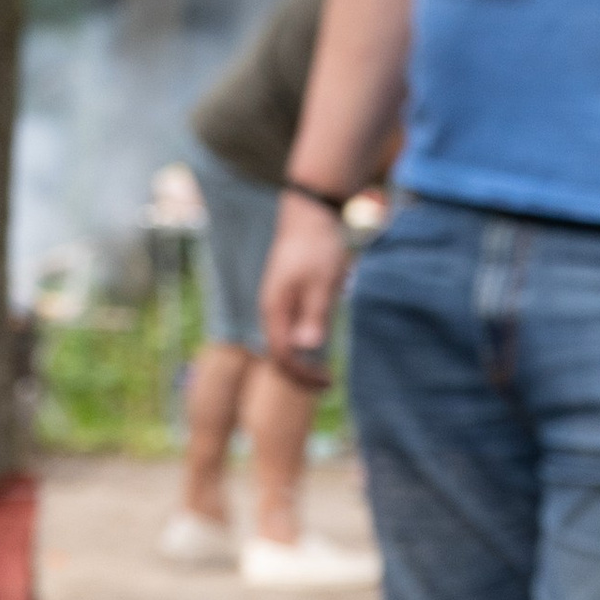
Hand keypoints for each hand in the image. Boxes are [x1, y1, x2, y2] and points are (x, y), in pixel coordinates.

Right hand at [258, 194, 348, 372]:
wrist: (309, 214)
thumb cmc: (317, 246)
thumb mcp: (322, 282)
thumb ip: (314, 315)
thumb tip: (305, 347)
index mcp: (275, 309)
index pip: (282, 356)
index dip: (302, 375)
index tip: (328, 382)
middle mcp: (271, 310)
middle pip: (280, 355)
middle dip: (301, 375)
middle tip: (328, 384)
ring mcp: (278, 304)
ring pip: (285, 344)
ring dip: (303, 362)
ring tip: (326, 374)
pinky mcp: (287, 298)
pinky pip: (291, 330)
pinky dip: (304, 346)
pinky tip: (321, 347)